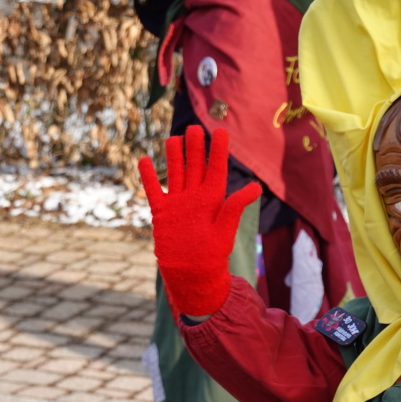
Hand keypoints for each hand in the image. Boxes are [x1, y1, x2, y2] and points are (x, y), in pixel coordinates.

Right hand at [138, 125, 261, 315]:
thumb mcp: (225, 229)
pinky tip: (145, 161)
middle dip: (195, 147)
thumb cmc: (212, 255)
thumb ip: (235, 206)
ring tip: (174, 138)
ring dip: (174, 156)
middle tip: (195, 128)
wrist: (190, 273)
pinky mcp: (162, 212)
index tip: (220, 131)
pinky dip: (148, 177)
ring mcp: (177, 204)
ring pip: (175, 173)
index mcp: (212, 200)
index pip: (216, 169)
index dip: (218, 150)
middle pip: (194, 166)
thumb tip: (255, 187)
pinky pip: (154, 190)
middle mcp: (194, 198)